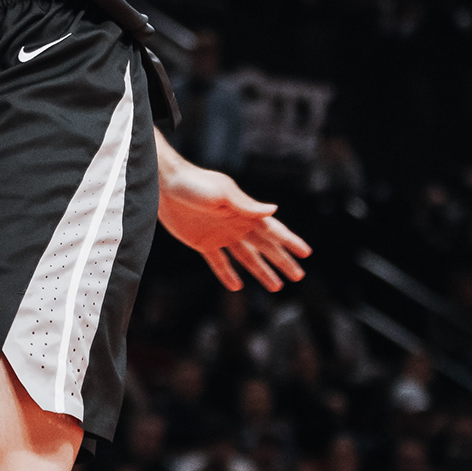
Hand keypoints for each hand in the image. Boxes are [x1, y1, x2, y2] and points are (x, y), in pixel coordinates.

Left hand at [157, 159, 309, 292]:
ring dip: (261, 271)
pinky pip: (219, 262)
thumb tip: (274, 210)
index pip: (273, 230)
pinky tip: (237, 286)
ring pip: (246, 258)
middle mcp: (236, 225)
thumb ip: (246, 206)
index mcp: (244, 212)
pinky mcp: (203, 243)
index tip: (306, 253)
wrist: (165, 185)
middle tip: (298, 277)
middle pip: (264, 247)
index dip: (290, 241)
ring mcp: (221, 235)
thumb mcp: (222, 194)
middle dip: (282, 261)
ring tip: (276, 287)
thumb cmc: (195, 183)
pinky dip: (227, 274)